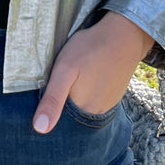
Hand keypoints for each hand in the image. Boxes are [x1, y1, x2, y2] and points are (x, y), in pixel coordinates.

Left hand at [32, 12, 155, 132]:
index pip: (58, 119)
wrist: (124, 35)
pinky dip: (87, 91)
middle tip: (62, 77)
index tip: (46, 90)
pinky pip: (94, 99)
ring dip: (74, 96)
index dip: (49, 107)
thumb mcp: (65, 69)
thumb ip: (53, 99)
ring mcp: (107, 104)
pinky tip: (85, 77)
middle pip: (70, 113)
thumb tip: (40, 129)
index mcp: (83, 110)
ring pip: (82, 106)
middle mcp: (97, 113)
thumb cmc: (91, 48)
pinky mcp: (113, 95)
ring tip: (74, 77)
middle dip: (62, 101)